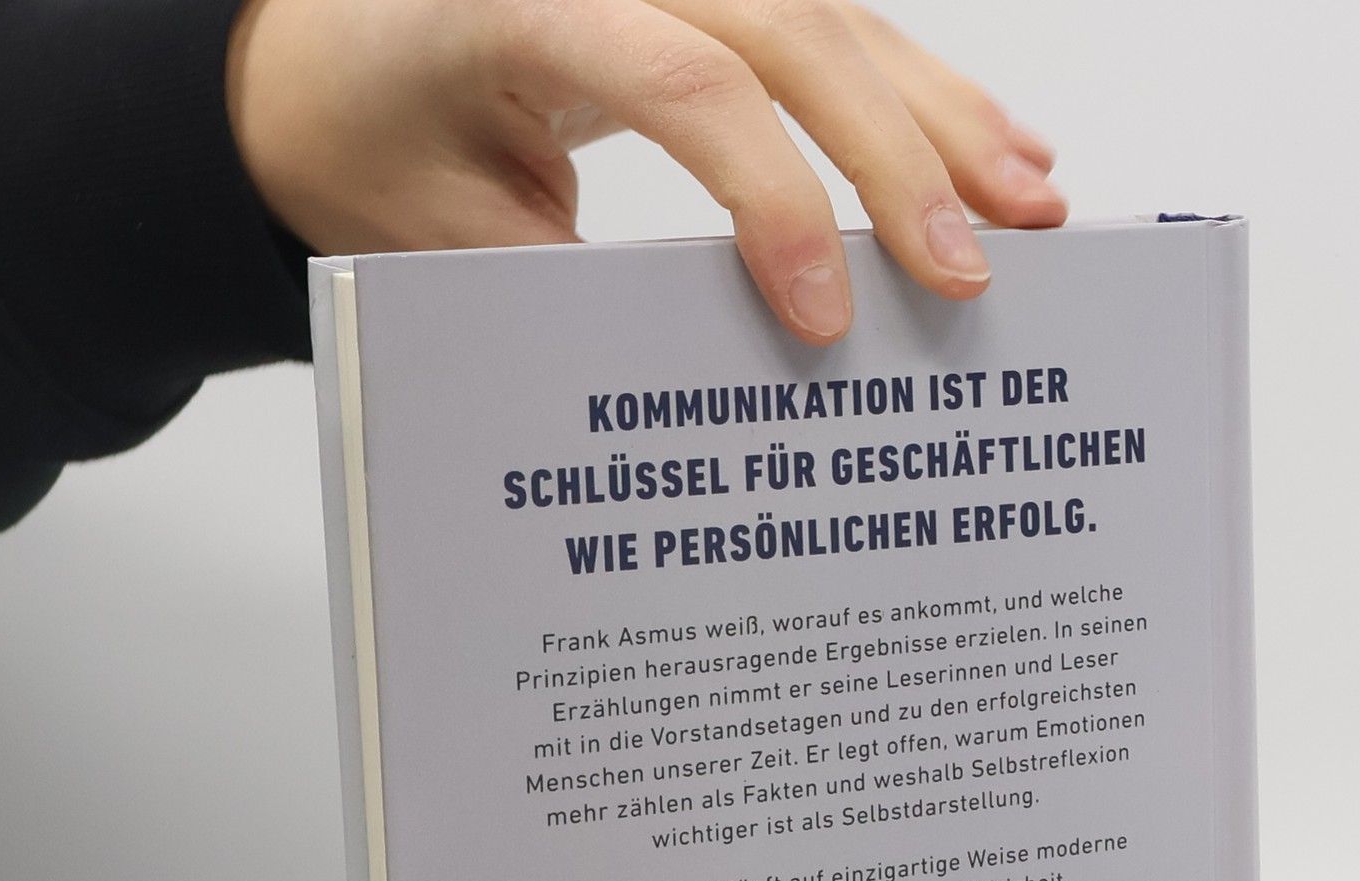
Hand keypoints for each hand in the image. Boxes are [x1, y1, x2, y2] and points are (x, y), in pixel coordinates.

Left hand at [225, 0, 1065, 344]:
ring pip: (832, 15)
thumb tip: (717, 366)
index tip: (824, 317)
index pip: (680, 80)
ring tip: (1028, 203)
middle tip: (972, 269)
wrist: (331, 63)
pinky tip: (991, 145)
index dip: (770, 195)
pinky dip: (916, 90)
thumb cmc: (374, 147)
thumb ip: (567, 282)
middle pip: (789, 28)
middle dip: (897, 153)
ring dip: (940, 113)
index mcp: (517, 5)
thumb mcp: (440, 237)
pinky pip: (830, 23)